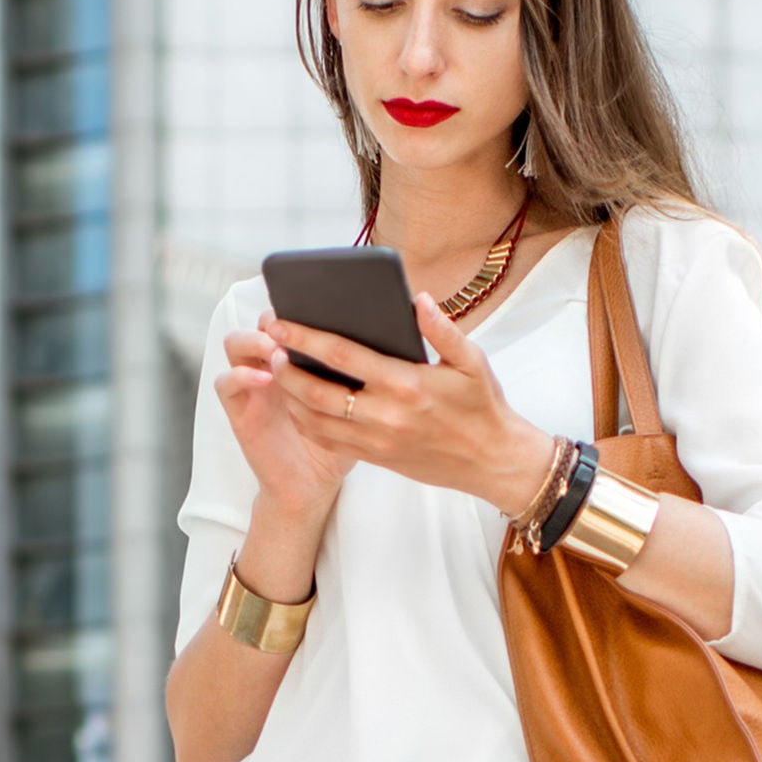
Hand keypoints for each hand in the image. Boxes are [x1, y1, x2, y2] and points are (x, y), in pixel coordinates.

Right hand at [216, 312, 358, 525]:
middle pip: (263, 322)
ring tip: (278, 348)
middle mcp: (272, 362)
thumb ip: (371, 366)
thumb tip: (401, 331)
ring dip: (255, 340)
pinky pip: (226, 383)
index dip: (301, 303)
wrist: (313, 484)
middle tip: (295, 319)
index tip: (321, 299)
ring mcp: (252, 383)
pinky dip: (241, 375)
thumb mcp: (365, 399)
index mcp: (302, 354)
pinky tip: (266, 378)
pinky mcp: (239, 408)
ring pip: (236, 343)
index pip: (296, 314)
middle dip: (276, 316)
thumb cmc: (345, 438)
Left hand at [262, 293, 561, 515]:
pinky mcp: (376, 458)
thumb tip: (417, 300)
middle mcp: (385, 414)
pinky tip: (298, 404)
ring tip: (276, 372)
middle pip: (317, 391)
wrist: (493, 462)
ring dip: (290, 396)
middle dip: (285, 368)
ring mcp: (377, 440)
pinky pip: (329, 441)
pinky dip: (307, 422)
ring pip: (316, 420)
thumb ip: (442, 329)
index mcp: (405, 384)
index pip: (342, 355)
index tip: (280, 322)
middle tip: (268, 347)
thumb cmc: (483, 407)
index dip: (305, 338)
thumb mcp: (472, 362)